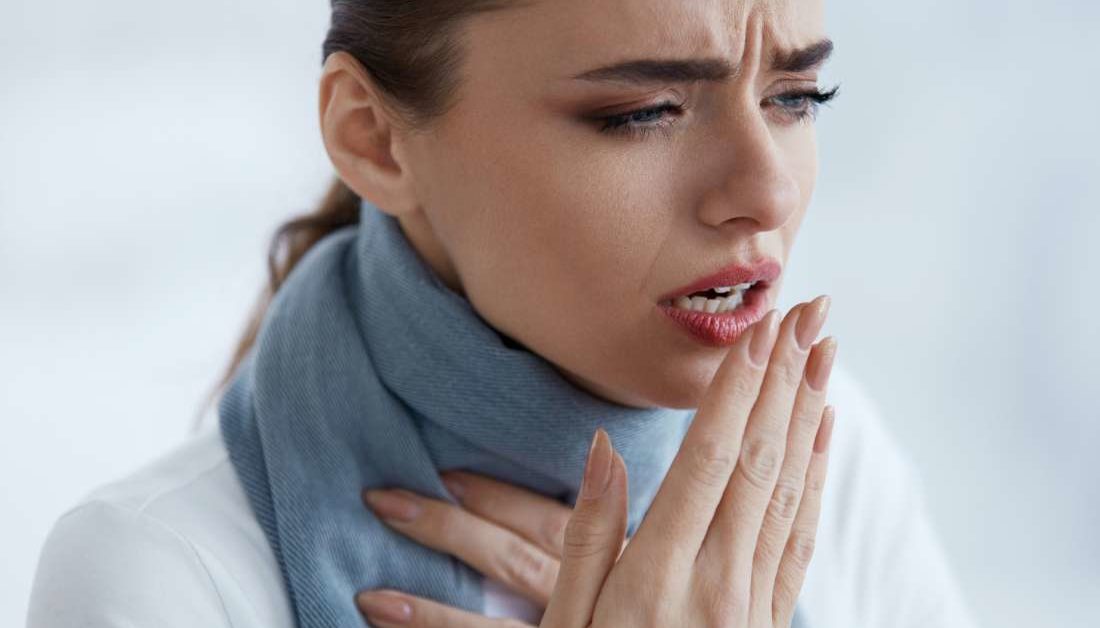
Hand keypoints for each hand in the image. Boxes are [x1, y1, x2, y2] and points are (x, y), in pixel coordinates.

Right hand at [356, 296, 836, 626]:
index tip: (761, 330)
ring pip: (790, 490)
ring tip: (824, 353)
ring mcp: (753, 604)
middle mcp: (720, 583)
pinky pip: (800, 536)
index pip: (711, 461)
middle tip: (810, 312)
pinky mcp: (768, 619)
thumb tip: (604, 451)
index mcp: (660, 578)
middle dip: (786, 379)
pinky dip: (814, 477)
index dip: (738, 391)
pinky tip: (821, 437)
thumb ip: (589, 538)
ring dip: (808, 413)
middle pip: (763, 461)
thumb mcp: (565, 626)